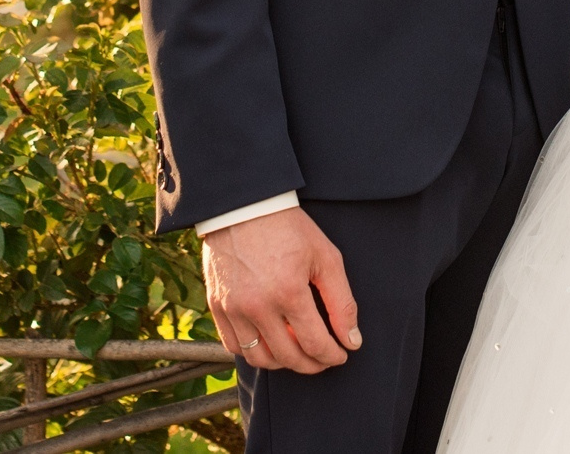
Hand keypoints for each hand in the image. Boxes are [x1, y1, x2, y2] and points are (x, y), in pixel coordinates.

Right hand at [201, 207, 360, 373]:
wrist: (244, 205)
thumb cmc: (288, 227)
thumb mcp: (325, 257)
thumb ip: (342, 302)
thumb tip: (352, 341)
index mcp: (288, 292)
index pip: (315, 344)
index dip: (333, 356)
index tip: (342, 354)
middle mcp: (257, 305)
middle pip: (288, 358)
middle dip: (313, 364)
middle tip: (323, 358)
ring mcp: (233, 308)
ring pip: (259, 359)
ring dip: (282, 363)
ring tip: (297, 352)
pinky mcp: (216, 305)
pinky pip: (234, 346)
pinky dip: (253, 352)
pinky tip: (270, 342)